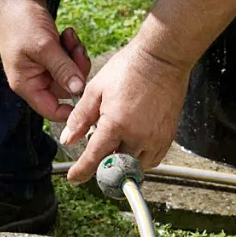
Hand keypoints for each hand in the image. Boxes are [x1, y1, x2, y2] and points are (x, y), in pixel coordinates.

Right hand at [0, 0, 89, 120]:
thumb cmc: (19, 21)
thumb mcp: (43, 46)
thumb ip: (62, 69)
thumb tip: (78, 90)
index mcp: (27, 84)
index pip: (51, 111)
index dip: (70, 110)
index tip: (87, 97)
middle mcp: (35, 79)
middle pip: (66, 90)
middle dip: (76, 70)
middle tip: (77, 49)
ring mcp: (43, 66)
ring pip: (70, 73)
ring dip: (75, 56)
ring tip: (70, 37)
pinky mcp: (50, 54)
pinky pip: (68, 59)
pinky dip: (72, 47)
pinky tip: (68, 33)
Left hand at [59, 41, 189, 183]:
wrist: (162, 58)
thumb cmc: (128, 68)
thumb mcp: (95, 89)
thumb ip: (79, 117)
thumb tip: (67, 139)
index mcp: (116, 124)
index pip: (94, 158)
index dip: (81, 171)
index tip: (74, 178)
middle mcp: (137, 136)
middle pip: (115, 166)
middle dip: (103, 164)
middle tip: (97, 152)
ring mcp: (155, 138)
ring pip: (135, 166)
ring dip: (123, 163)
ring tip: (116, 144)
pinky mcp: (167, 137)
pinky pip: (152, 160)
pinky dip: (140, 159)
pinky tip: (132, 145)